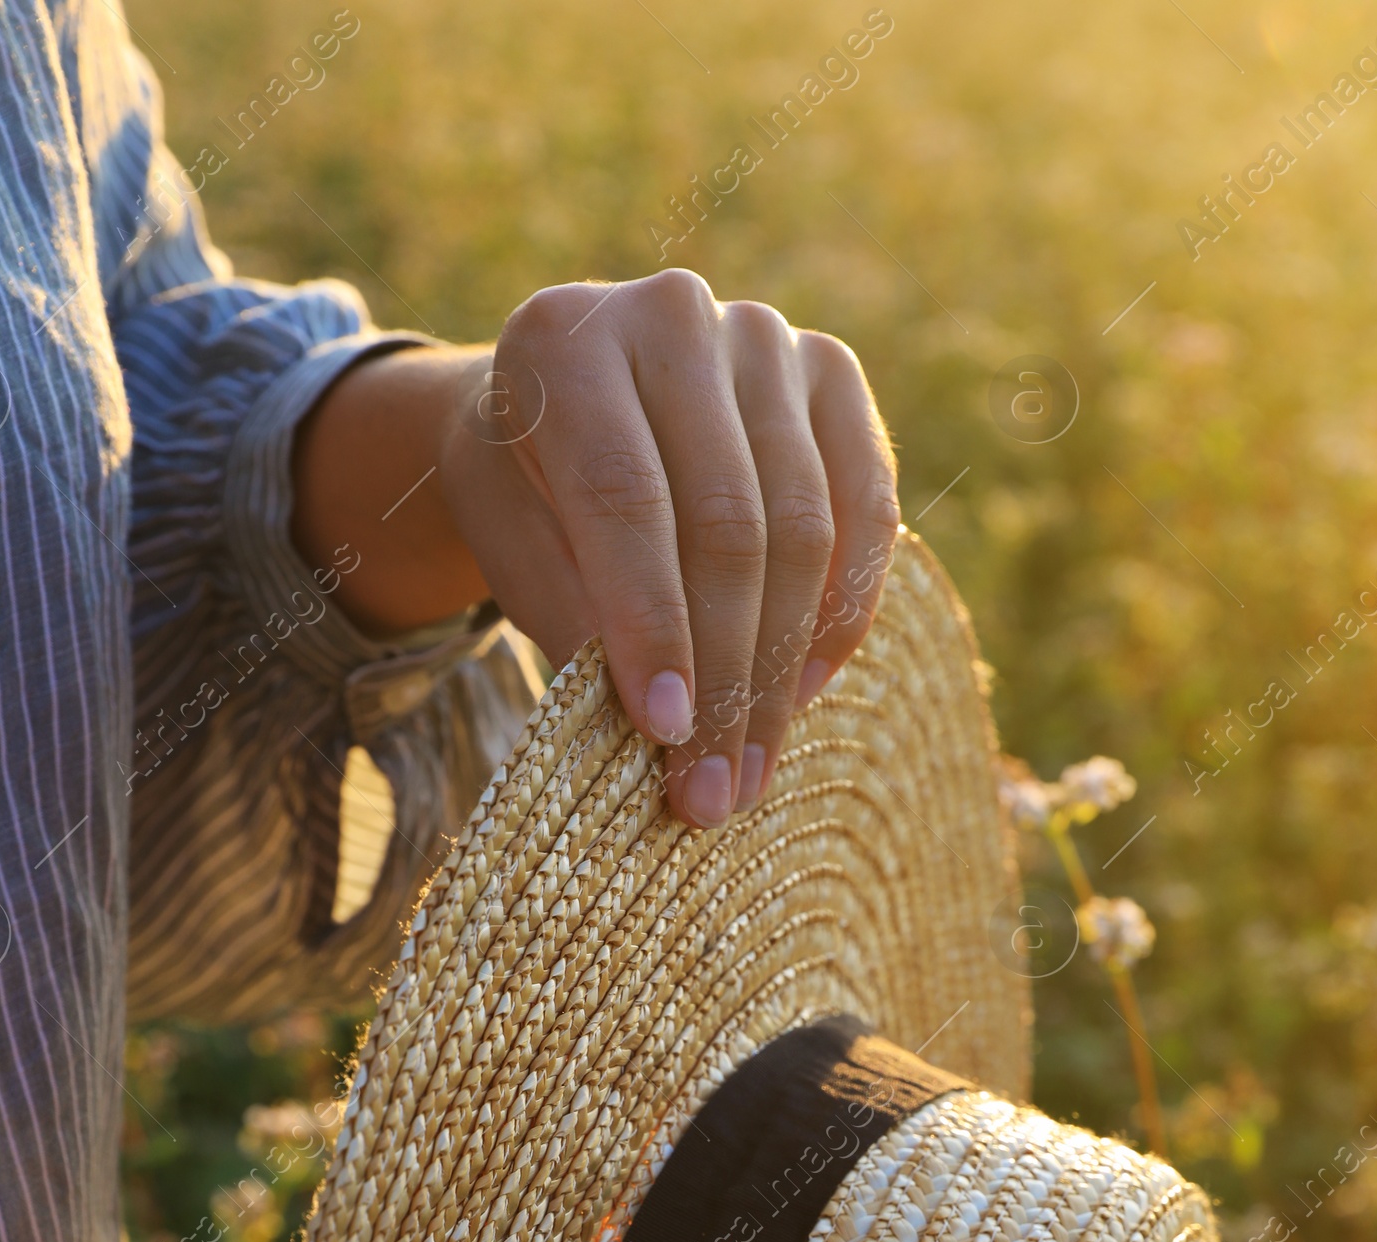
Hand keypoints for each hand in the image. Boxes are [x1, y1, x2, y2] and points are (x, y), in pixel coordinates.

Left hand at [292, 271, 900, 827]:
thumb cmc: (530, 487)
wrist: (573, 401)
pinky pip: (864, 509)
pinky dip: (841, 613)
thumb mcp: (511, 541)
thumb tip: (664, 727)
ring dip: (781, 668)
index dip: (652, 626)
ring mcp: (765, 337)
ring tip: (751, 770)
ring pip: (803, 527)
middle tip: (711, 791)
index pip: (625, 500)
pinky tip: (803, 692)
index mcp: (563, 340)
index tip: (665, 734)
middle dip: (722, 675)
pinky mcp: (833, 373)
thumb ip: (570, 612)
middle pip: (726, 523)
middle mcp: (671, 314)